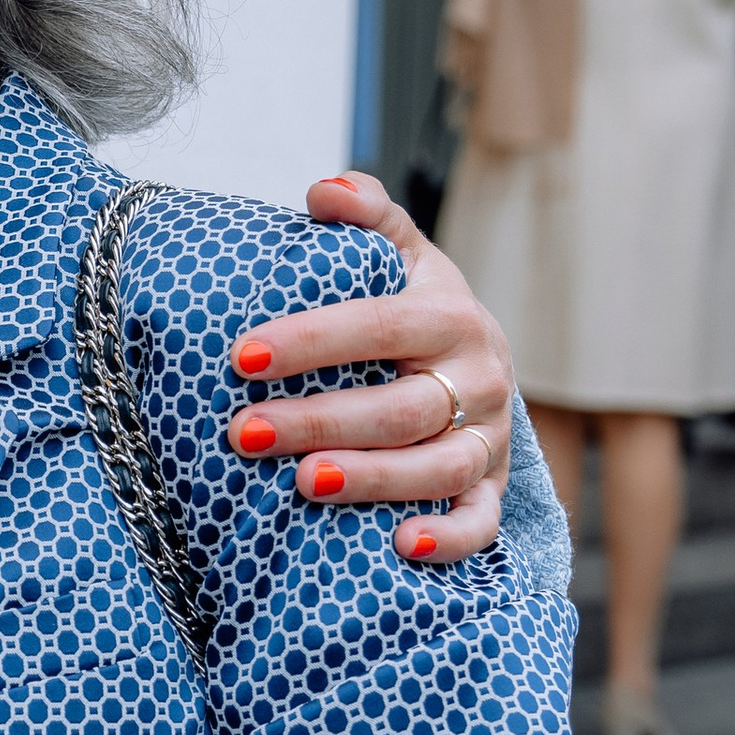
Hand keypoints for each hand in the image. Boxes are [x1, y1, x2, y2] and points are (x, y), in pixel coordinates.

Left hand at [227, 173, 511, 563]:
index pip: (378, 326)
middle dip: (318, 420)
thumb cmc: (418, 312)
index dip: (312, 341)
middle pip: (399, 407)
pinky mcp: (492, 488)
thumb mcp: (402, 256)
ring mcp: (488, 437)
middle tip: (244, 433)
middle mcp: (479, 378)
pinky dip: (449, 538)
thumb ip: (367, 217)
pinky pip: (480, 522)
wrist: (480, 364)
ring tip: (305, 482)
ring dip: (373, 478)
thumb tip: (324, 189)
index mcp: (450, 316)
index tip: (242, 355)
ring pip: (438, 467)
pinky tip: (399, 544)